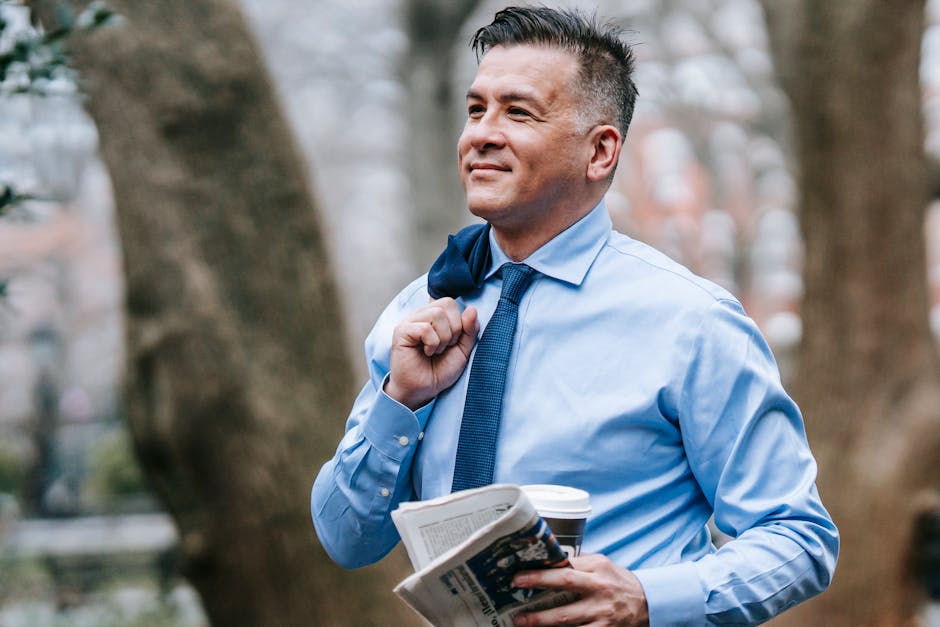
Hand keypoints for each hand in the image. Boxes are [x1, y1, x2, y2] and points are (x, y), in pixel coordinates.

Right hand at [385, 298, 478, 409]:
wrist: (424, 390)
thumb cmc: (440, 370)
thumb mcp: (462, 349)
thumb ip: (470, 330)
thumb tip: (472, 309)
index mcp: (433, 316)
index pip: (450, 303)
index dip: (459, 322)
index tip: (452, 342)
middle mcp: (420, 315)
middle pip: (446, 304)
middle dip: (454, 329)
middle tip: (444, 347)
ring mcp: (409, 322)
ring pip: (437, 314)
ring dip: (443, 338)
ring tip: (435, 351)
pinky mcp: (401, 331)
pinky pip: (425, 328)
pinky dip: (432, 343)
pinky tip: (427, 352)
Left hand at [511, 554, 649, 626]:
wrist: (649, 604)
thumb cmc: (618, 582)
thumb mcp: (602, 565)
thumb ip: (579, 563)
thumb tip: (549, 558)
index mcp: (598, 568)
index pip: (566, 565)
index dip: (541, 570)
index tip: (519, 573)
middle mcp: (600, 588)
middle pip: (565, 584)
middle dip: (538, 584)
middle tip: (514, 587)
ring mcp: (602, 613)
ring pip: (566, 618)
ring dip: (541, 620)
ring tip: (521, 621)